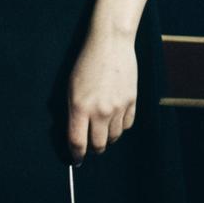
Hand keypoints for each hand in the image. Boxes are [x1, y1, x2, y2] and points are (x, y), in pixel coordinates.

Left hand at [66, 27, 136, 163]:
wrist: (111, 43)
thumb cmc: (86, 62)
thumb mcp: (71, 86)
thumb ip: (73, 111)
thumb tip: (76, 133)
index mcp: (79, 107)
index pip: (77, 142)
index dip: (76, 155)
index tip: (76, 159)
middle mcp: (99, 111)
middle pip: (98, 145)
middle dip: (93, 148)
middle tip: (90, 144)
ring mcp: (117, 107)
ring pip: (114, 137)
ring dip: (107, 137)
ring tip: (103, 129)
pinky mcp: (132, 102)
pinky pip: (127, 125)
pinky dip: (120, 126)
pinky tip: (115, 118)